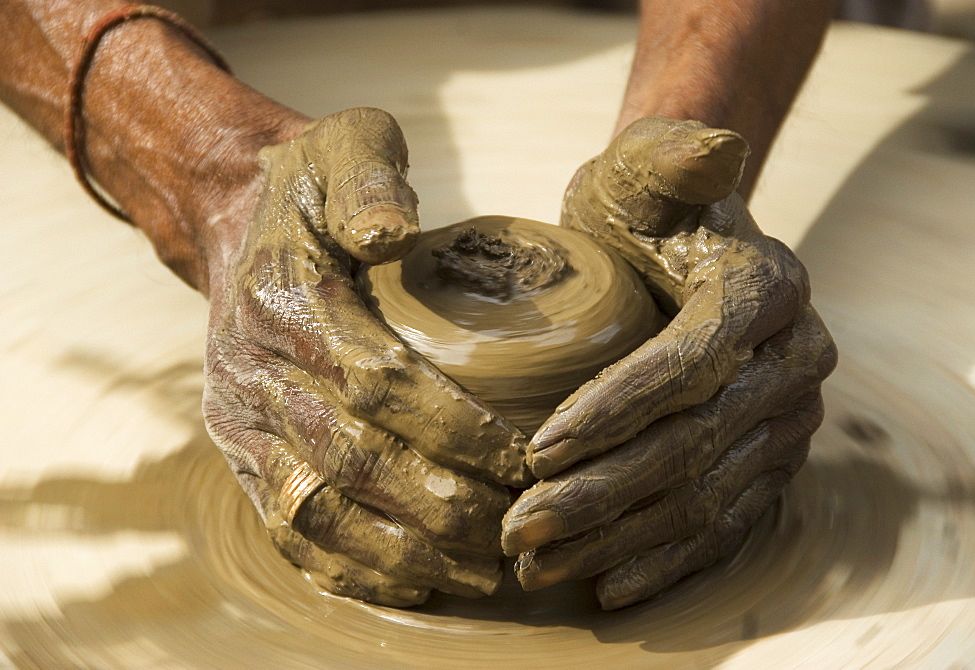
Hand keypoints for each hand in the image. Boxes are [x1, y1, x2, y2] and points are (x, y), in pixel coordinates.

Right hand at [201, 108, 530, 606]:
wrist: (236, 219)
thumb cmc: (316, 187)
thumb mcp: (347, 146)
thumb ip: (370, 178)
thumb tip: (391, 234)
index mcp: (286, 300)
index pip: (378, 382)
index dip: (455, 430)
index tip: (528, 460)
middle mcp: (252, 371)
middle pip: (353, 461)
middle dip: (442, 506)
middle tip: (519, 530)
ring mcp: (240, 421)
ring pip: (318, 511)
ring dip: (400, 555)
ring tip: (479, 575)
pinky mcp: (240, 453)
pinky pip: (288, 527)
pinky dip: (348, 568)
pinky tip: (412, 585)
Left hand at [502, 117, 836, 608]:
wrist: (677, 242)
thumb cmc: (646, 206)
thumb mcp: (647, 166)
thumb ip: (673, 155)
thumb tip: (713, 150)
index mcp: (769, 290)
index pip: (693, 363)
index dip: (616, 410)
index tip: (537, 448)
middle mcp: (794, 362)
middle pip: (693, 444)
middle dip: (601, 493)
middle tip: (518, 527)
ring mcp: (787, 420)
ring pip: (702, 496)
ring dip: (617, 540)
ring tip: (538, 567)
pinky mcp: (768, 462)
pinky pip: (723, 524)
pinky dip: (665, 561)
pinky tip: (606, 588)